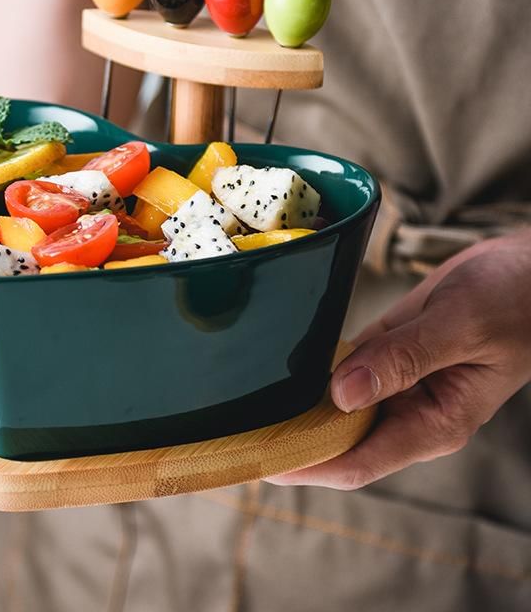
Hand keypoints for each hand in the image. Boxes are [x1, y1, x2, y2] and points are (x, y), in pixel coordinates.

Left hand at [268, 231, 530, 489]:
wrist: (527, 269)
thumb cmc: (512, 299)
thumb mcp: (459, 325)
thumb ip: (403, 359)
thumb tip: (341, 395)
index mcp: (435, 421)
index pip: (359, 461)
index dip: (307, 466)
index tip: (259, 461)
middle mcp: (410, 411)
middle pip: (339, 441)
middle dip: (290, 442)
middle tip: (233, 433)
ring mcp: (396, 384)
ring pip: (336, 409)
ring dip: (295, 409)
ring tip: (242, 407)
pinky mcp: (386, 356)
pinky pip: (342, 372)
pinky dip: (312, 375)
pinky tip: (277, 370)